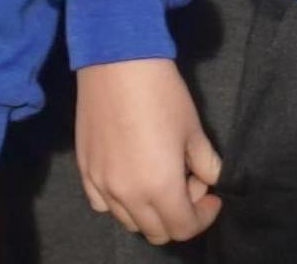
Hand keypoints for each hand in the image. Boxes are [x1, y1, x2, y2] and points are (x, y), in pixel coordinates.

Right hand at [75, 58, 221, 244]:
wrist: (117, 64)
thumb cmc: (162, 94)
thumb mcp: (194, 130)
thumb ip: (206, 164)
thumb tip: (210, 181)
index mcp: (159, 187)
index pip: (183, 228)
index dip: (204, 217)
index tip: (212, 196)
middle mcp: (126, 195)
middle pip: (156, 232)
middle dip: (180, 215)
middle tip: (190, 182)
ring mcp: (100, 185)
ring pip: (129, 222)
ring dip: (151, 211)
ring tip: (162, 177)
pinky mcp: (84, 172)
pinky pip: (103, 205)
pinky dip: (122, 202)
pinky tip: (133, 177)